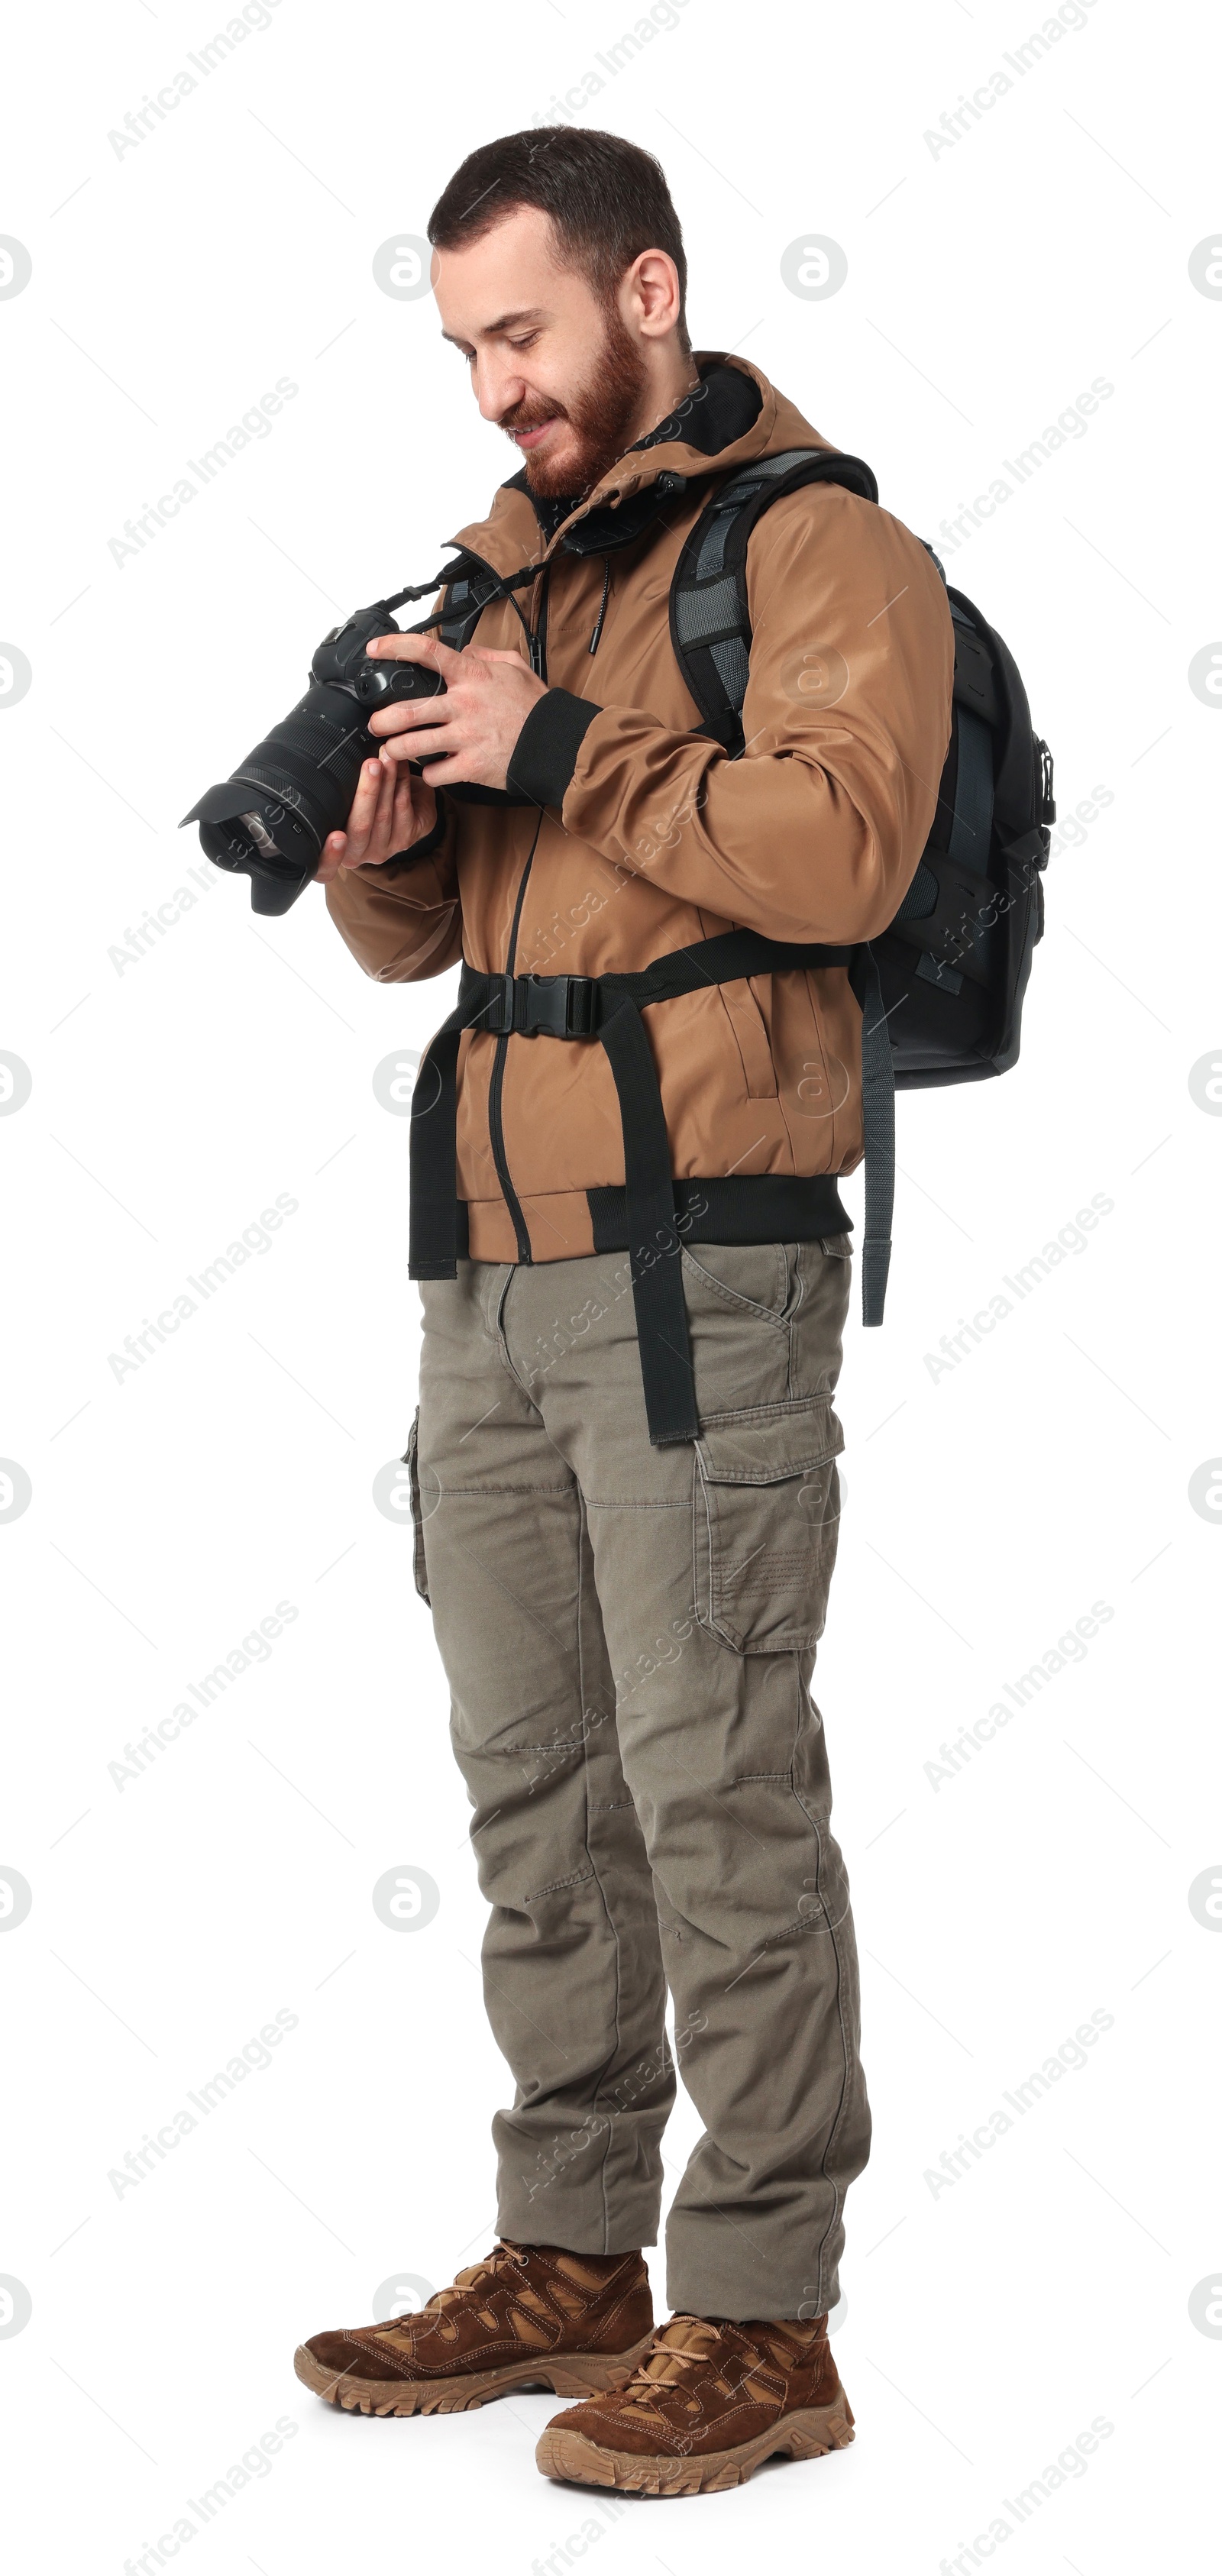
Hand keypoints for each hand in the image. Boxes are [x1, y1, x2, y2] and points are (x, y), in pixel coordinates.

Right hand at [313, 753, 436, 884]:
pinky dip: (401, 782)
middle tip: (371, 764)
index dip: (330, 855)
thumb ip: (336, 794)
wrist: (404, 808)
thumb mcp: (343, 799)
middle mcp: (357, 854)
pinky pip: (403, 808)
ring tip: (387, 756)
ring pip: (384, 815)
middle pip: (360, 827)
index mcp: (334, 849)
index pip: (325, 866)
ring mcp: (383, 849)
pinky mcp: (405, 839)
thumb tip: (322, 757)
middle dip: (367, 792)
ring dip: (387, 781)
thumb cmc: (364, 801)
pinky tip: (400, 765)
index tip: (336, 836)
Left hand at [362, 630, 546, 790]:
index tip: (375, 650)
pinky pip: (436, 773)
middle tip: (375, 725)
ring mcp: (466, 738)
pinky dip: (429, 775)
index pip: (426, 652)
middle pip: (407, 710)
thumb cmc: (536, 708)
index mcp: (472, 676)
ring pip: (413, 744)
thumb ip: (485, 655)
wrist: (556, 743)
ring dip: (395, 750)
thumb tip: (463, 650)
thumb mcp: (515, 667)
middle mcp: (464, 705)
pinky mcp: (471, 766)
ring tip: (390, 751)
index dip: (395, 646)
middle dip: (382, 720)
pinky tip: (431, 771)